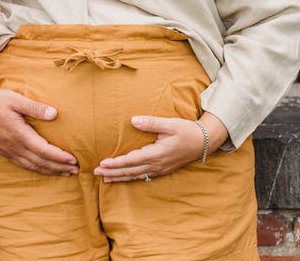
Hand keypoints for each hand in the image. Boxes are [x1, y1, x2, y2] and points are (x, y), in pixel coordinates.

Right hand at [0, 89, 78, 175]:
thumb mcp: (15, 100)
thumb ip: (35, 108)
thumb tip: (55, 114)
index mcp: (20, 135)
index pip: (45, 151)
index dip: (60, 157)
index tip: (74, 160)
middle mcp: (16, 147)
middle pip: (42, 162)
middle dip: (60, 167)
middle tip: (75, 170)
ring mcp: (9, 152)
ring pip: (33, 166)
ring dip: (50, 171)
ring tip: (65, 173)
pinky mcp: (5, 152)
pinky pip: (24, 165)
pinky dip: (37, 170)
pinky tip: (44, 169)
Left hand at [92, 114, 228, 182]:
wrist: (204, 142)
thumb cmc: (186, 130)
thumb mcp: (170, 124)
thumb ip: (151, 123)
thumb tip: (132, 121)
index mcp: (157, 153)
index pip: (131, 160)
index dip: (116, 163)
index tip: (102, 163)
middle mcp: (157, 164)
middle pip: (130, 171)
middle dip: (112, 172)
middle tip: (96, 173)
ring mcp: (160, 169)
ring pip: (136, 175)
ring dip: (119, 177)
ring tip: (105, 179)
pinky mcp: (162, 169)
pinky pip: (143, 176)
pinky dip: (131, 178)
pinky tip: (124, 178)